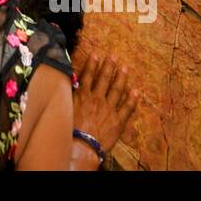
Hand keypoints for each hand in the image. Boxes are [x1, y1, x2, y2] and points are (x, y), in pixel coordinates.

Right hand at [71, 53, 137, 169]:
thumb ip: (68, 95)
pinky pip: (127, 108)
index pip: (88, 75)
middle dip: (109, 66)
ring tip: (125, 68)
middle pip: (104, 79)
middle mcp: (97, 99)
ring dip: (121, 78)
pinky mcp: (118, 121)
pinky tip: (136, 91)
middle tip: (114, 56)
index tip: (96, 54)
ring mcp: (109, 109)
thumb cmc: (69, 130)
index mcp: (83, 95)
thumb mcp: (64, 108)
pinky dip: (132, 99)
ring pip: (117, 89)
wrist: (80, 146)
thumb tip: (66, 83)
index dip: (92, 64)